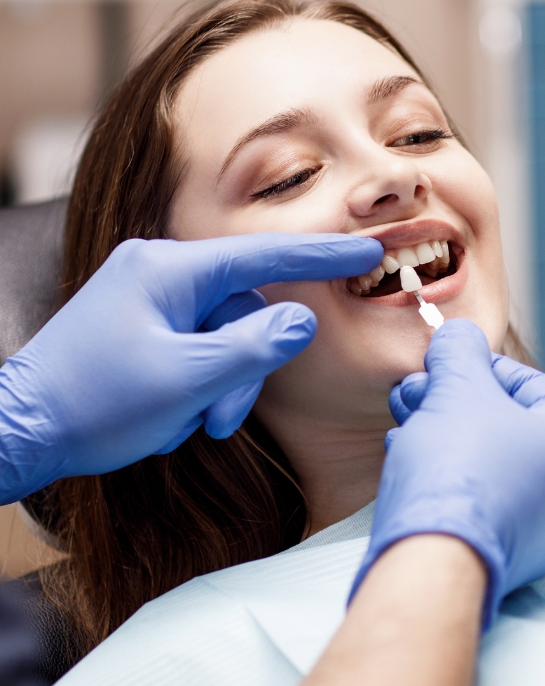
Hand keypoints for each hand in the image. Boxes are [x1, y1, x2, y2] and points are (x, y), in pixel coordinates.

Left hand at [0, 232, 382, 502]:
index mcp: (168, 268)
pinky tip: (170, 415)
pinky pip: (198, 346)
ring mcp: (148, 297)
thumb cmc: (94, 404)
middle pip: (243, 311)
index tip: (368, 253)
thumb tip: (303, 320)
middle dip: (243, 370)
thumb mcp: (188, 380)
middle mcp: (158, 271)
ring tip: (189, 425)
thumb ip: (256, 347)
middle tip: (221, 421)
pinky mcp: (142, 324)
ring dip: (219, 387)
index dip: (321, 257)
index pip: (263, 255)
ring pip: (223, 336)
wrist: (18, 432)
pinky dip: (197, 384)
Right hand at [351, 319, 544, 627]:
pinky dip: (445, 475)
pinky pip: (478, 500)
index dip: (479, 365)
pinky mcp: (505, 556)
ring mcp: (541, 530)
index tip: (441, 362)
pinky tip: (407, 459)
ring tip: (401, 420)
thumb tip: (458, 335)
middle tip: (412, 390)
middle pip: (505, 424)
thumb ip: (460, 352)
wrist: (433, 564)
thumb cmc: (459, 468)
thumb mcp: (458, 388)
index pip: (530, 385)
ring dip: (442, 433)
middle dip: (452, 400)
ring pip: (487, 462)